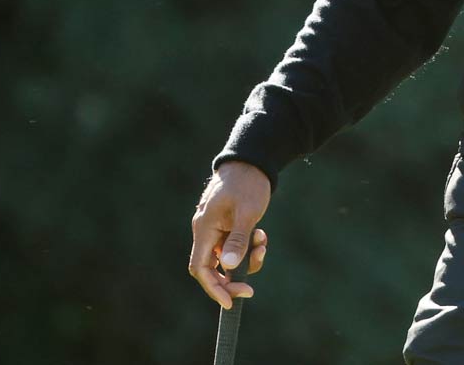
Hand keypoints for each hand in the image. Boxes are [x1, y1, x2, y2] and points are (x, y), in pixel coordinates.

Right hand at [188, 160, 272, 309]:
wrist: (252, 161)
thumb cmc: (248, 183)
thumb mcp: (247, 212)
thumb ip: (238, 239)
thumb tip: (228, 266)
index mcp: (204, 228)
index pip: (200, 268)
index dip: (213, 287)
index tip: (230, 301)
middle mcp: (205, 231)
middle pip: (212, 268)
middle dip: (231, 280)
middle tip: (250, 290)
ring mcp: (215, 229)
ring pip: (226, 258)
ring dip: (246, 259)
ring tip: (263, 242)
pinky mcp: (226, 227)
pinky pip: (234, 247)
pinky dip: (248, 247)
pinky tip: (261, 234)